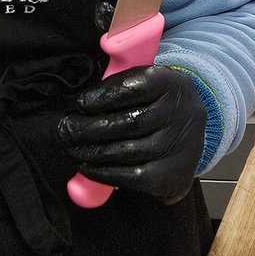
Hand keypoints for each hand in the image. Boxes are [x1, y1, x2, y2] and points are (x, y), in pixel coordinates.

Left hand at [57, 65, 206, 204]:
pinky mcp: (173, 175)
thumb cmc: (155, 104)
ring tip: (72, 147)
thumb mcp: (144, 83)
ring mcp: (181, 147)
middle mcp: (182, 114)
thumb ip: (118, 79)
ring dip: (92, 151)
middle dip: (89, 127)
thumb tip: (86, 89)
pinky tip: (87, 166)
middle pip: (129, 122)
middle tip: (65, 129)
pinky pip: (133, 176)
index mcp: (172, 83)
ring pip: (128, 151)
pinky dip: (104, 173)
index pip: (134, 87)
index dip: (103, 96)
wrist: (189, 135)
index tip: (80, 103)